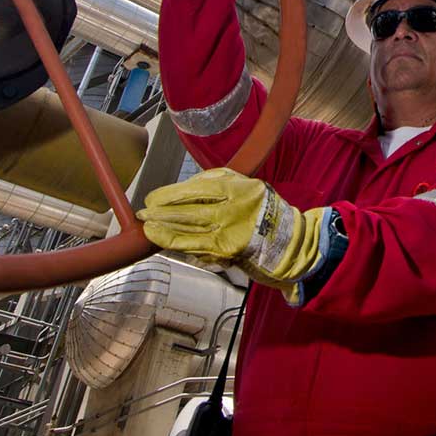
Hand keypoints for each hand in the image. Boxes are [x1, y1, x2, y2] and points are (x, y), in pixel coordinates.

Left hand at [138, 169, 323, 292]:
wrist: (291, 240)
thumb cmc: (264, 212)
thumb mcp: (245, 187)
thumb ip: (217, 184)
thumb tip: (181, 193)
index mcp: (236, 187)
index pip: (195, 189)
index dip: (170, 195)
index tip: (154, 198)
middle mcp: (232, 208)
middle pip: (188, 209)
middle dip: (162, 212)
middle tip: (144, 213)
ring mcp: (230, 231)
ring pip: (189, 230)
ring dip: (164, 230)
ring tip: (148, 228)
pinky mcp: (228, 251)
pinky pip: (197, 247)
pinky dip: (179, 245)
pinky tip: (165, 242)